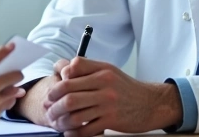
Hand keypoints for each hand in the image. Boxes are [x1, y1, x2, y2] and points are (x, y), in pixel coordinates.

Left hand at [42, 57, 181, 136]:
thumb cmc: (126, 87)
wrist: (151, 103)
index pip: (71, 72)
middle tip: (47, 110)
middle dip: (53, 105)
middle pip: (69, 95)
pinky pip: (86, 129)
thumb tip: (63, 72)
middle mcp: (105, 86)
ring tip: (56, 123)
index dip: (57, 83)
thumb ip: (87, 68)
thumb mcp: (109, 70)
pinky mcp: (112, 121)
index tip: (51, 93)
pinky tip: (69, 133)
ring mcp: (108, 104)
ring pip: (75, 114)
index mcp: (102, 71)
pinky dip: (74, 133)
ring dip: (61, 121)